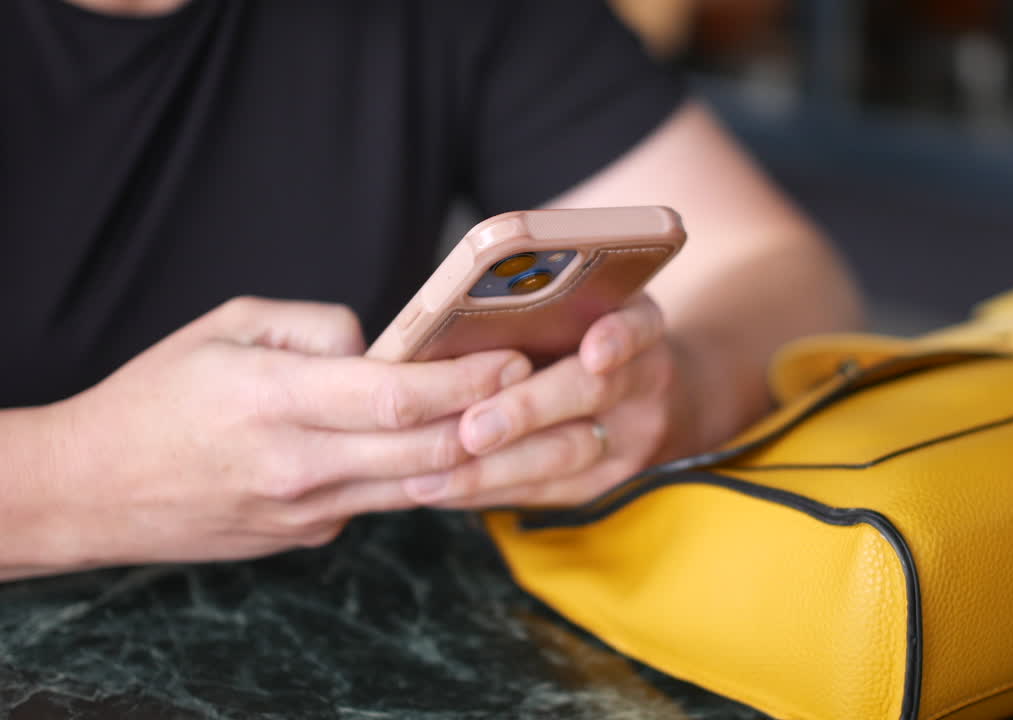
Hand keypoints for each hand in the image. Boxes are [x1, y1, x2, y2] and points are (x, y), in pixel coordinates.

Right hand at [46, 297, 530, 568]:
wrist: (93, 488)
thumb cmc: (157, 396)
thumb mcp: (227, 325)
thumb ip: (316, 326)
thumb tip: (385, 344)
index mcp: (275, 400)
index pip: (397, 396)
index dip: (466, 380)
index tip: (515, 358)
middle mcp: (299, 465)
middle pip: (427, 451)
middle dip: (500, 426)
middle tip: (553, 399)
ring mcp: (307, 511)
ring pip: (418, 487)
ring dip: (484, 462)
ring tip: (539, 435)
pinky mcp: (309, 535)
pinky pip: (383, 500)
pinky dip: (426, 475)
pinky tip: (459, 451)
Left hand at [402, 293, 690, 507]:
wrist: (640, 394)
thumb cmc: (579, 330)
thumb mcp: (579, 302)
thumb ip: (536, 303)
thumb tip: (459, 314)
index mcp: (634, 321)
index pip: (637, 324)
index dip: (618, 337)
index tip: (594, 353)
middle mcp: (643, 379)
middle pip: (594, 392)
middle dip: (528, 411)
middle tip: (473, 430)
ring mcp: (629, 438)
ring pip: (567, 456)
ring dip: (495, 468)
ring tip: (434, 475)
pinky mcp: (603, 482)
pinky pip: (544, 492)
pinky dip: (486, 490)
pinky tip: (439, 490)